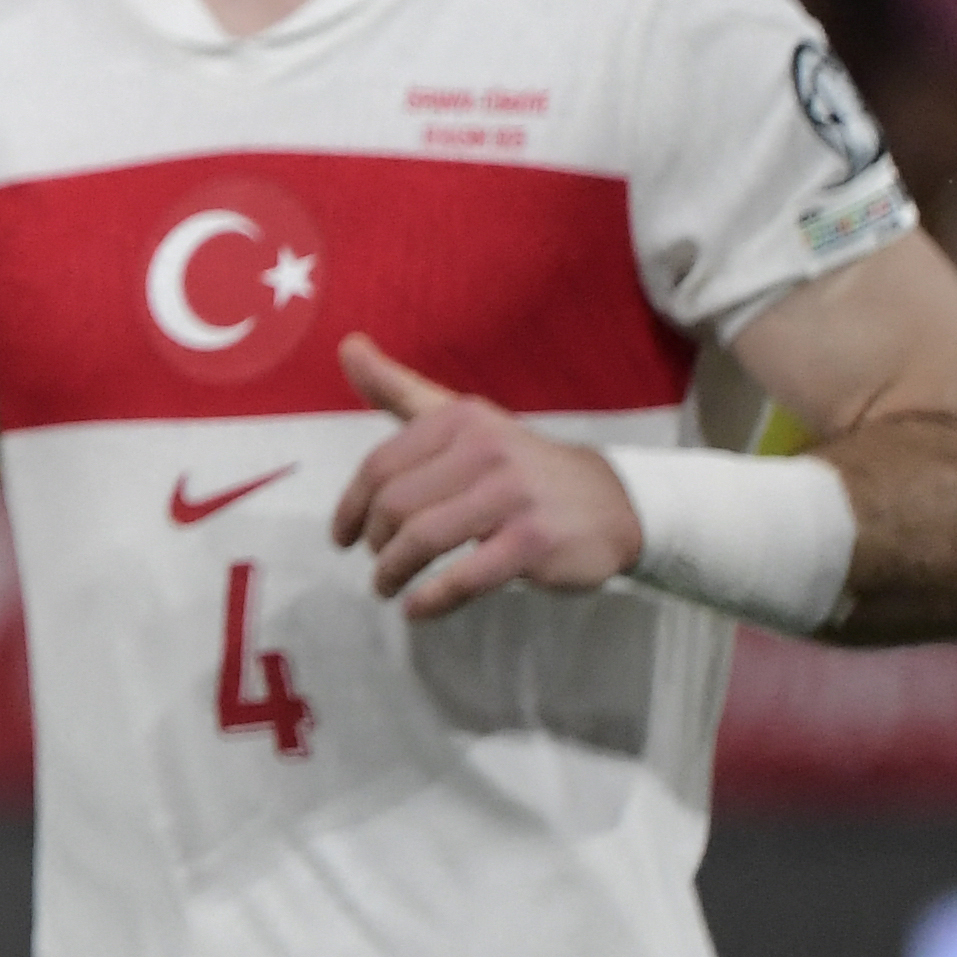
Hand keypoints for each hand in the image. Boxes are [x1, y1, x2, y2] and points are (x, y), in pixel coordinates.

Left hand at [326, 332, 644, 619]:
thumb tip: (347, 346)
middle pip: (396, 505)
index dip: (351, 507)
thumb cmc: (518, 465)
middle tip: (377, 562)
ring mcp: (513, 495)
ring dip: (392, 571)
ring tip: (387, 587)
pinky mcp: (534, 541)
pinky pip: (464, 576)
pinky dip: (430, 598)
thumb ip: (400, 390)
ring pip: (422, 538)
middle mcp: (486, 450)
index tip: (343, 537)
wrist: (614, 502)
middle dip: (375, 541)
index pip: (381, 466)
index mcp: (460, 419)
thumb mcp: (462, 420)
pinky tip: (417, 609)